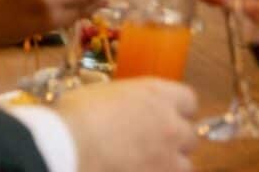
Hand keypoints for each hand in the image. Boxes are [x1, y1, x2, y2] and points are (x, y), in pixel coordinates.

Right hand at [57, 78, 197, 171]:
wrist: (67, 148)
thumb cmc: (78, 115)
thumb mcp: (105, 94)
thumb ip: (127, 102)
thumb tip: (125, 111)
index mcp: (157, 95)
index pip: (189, 100)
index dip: (178, 109)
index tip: (167, 115)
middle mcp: (170, 126)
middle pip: (191, 136)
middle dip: (177, 141)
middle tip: (155, 145)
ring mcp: (166, 161)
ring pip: (184, 167)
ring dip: (170, 166)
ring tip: (147, 165)